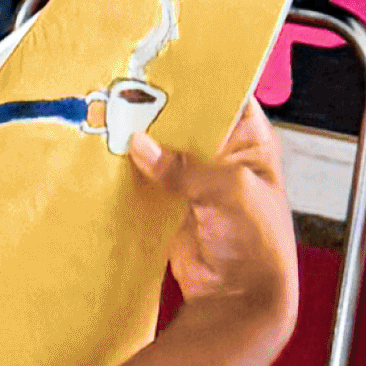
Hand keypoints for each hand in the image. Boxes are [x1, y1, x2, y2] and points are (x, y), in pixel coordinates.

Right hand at [133, 103, 296, 343]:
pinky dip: (131, 171)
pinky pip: (148, 178)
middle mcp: (225, 154)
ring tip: (111, 117)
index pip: (226, 96)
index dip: (199, 81)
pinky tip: (109, 156)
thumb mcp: (229, 192)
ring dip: (141, 139)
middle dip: (160, 109)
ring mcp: (196, 179)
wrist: (238, 299)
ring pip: (164, 147)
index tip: (164, 65)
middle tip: (126, 90)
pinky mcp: (171, 202)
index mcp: (252, 141)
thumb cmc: (256, 244)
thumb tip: (140, 146)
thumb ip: (186, 167)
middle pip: (188, 120)